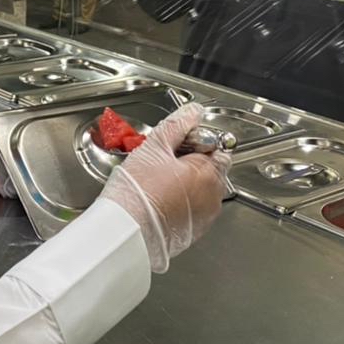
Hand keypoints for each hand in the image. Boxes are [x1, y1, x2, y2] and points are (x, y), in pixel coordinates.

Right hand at [97, 103, 230, 272]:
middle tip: (162, 163)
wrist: (126, 231)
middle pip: (209, 169)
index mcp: (209, 173)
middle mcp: (213, 197)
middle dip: (190, 162)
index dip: (196, 141)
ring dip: (185, 183)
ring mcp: (204, 217)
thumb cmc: (139, 192)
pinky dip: (180, 202)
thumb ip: (178, 124)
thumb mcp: (155, 147)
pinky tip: (159, 199)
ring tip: (157, 182)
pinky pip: (192, 209)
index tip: (176, 145)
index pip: (217, 147)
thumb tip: (193, 111)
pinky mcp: (192, 232)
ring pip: (200, 190)